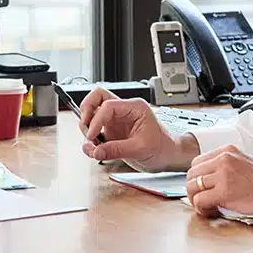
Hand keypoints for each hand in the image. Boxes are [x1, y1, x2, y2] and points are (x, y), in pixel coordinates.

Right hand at [79, 88, 198, 170]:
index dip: (96, 120)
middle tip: (85, 127)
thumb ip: (116, 150)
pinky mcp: (112, 131)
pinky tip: (95, 149)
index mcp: (134, 107)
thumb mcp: (140, 149)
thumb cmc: (161, 147)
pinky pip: (95, 129)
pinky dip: (90, 138)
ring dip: (87, 126)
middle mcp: (123, 110)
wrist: (167, 155)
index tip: (92, 136)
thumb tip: (97, 151)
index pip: (108, 105)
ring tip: (92, 144)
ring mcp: (116, 120)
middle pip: (97, 97)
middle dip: (87, 110)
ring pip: (93, 112)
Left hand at [186, 145, 252, 217]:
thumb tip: (205, 180)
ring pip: (192, 186)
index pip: (197, 162)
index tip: (203, 188)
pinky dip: (202, 208)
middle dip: (194, 189)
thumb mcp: (242, 164)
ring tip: (208, 207)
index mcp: (227, 151)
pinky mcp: (224, 191)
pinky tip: (212, 211)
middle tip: (203, 200)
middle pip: (191, 173)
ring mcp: (223, 174)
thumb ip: (224, 167)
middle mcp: (223, 159)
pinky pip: (199, 200)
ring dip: (196, 199)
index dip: (197, 178)